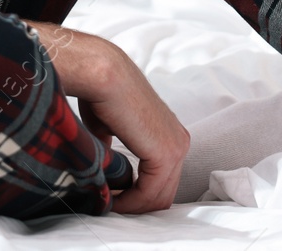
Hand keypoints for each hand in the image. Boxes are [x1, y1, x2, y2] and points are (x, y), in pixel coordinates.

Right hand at [75, 44, 189, 213]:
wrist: (102, 74)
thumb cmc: (102, 94)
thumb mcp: (108, 129)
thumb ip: (113, 151)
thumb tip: (105, 169)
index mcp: (170, 135)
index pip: (160, 181)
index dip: (135, 196)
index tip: (110, 199)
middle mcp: (180, 142)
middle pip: (162, 193)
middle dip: (134, 206)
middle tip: (107, 207)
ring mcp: (176, 148)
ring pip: (157, 197)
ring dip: (130, 206)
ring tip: (105, 204)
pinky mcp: (166, 154)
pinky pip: (150, 193)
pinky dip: (129, 203)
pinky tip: (109, 199)